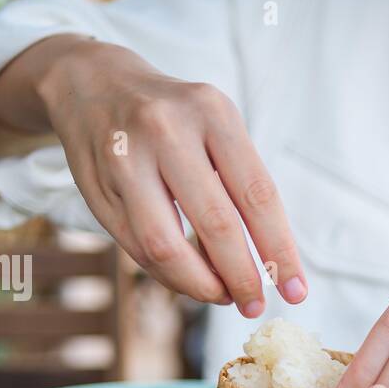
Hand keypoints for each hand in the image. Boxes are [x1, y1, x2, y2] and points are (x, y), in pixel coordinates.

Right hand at [27, 38, 305, 314]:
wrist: (91, 81)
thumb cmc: (173, 118)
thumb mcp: (215, 127)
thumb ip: (238, 187)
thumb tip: (263, 266)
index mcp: (212, 112)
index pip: (257, 195)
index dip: (279, 251)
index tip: (297, 292)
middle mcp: (167, 130)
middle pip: (215, 225)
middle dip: (241, 277)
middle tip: (255, 306)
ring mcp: (125, 157)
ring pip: (166, 245)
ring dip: (200, 285)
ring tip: (221, 296)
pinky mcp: (94, 186)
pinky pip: (136, 248)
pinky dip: (168, 274)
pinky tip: (187, 280)